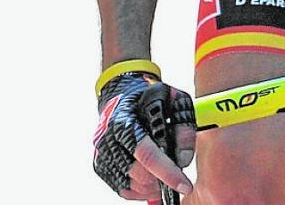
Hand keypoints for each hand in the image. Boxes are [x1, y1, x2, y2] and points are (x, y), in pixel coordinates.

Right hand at [93, 72, 196, 200]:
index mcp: (124, 119)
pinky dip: (140, 190)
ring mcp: (102, 153)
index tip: (185, 185)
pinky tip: (150, 178)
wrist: (119, 95)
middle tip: (175, 176)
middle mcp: (108, 137)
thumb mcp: (172, 99)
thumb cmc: (147, 98)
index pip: (146, 152)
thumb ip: (182, 125)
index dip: (167, 172)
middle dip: (161, 180)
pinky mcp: (100, 165)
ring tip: (163, 176)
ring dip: (152, 187)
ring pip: (131, 186)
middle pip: (139, 174)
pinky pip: (123, 189)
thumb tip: (183, 159)